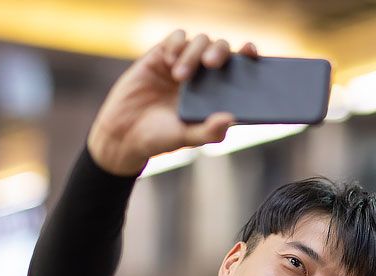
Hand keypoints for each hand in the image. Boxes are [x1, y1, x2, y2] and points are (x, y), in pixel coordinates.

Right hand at [87, 31, 257, 174]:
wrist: (124, 133)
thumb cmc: (161, 138)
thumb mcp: (187, 138)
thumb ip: (209, 131)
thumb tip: (231, 119)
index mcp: (217, 93)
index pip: (239, 69)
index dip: (248, 56)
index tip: (251, 52)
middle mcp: (203, 76)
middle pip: (221, 48)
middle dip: (220, 51)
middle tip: (211, 65)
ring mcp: (183, 63)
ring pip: (200, 41)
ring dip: (193, 54)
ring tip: (178, 76)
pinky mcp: (162, 55)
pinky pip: (176, 37)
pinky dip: (177, 44)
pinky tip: (170, 61)